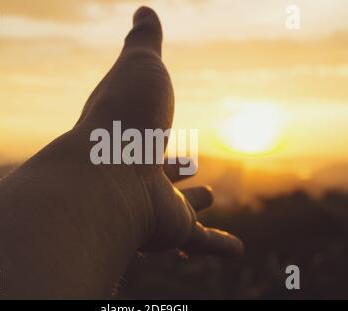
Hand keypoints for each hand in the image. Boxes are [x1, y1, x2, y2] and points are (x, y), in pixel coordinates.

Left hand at [66, 7, 242, 256]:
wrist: (111, 172)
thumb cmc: (123, 118)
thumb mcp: (139, 67)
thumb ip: (144, 42)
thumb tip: (144, 9)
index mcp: (129, 137)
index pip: (144, 133)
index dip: (154, 128)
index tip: (160, 128)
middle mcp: (137, 174)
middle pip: (159, 172)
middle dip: (174, 170)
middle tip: (188, 166)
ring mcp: (152, 204)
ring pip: (177, 207)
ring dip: (193, 204)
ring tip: (208, 195)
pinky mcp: (171, 230)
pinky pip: (200, 243)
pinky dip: (218, 246)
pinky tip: (236, 250)